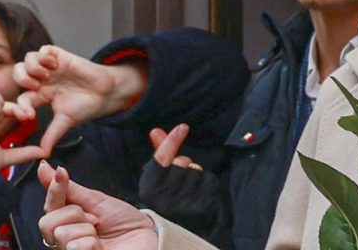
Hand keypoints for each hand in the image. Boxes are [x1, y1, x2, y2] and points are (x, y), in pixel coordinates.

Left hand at [6, 45, 147, 151]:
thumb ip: (52, 135)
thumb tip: (42, 154)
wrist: (106, 93)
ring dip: (31, 69)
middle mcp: (42, 81)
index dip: (18, 107)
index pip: (20, 98)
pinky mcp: (60, 57)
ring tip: (46, 77)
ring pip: (26, 60)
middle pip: (18, 75)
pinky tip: (54, 65)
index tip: (28, 115)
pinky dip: (43, 56)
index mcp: (40, 96)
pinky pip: (43, 50)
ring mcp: (50, 68)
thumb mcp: (65, 121)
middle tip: (36, 89)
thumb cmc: (87, 106)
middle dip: (21, 81)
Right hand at [38, 161, 158, 249]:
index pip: (49, 205)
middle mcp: (63, 240)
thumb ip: (69, 188)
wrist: (147, 237)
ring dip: (87, 230)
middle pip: (47, 222)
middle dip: (75, 214)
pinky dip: (90, 244)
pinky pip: (73, 247)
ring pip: (61, 234)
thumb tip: (44, 167)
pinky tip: (100, 247)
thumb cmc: (123, 221)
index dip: (54, 188)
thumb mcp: (96, 200)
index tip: (61, 173)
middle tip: (96, 220)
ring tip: (100, 235)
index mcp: (67, 222)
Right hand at [140, 124, 220, 238]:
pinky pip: (210, 179)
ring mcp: (183, 205)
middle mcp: (163, 199)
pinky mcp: (202, 208)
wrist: (186, 231)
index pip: (161, 158)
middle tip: (180, 179)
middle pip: (181, 162)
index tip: (183, 127)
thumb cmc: (171, 199)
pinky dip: (208, 182)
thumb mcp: (159, 179)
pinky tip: (201, 193)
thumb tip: (156, 130)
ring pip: (196, 170)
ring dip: (196, 175)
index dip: (172, 140)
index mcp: (148, 191)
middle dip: (184, 165)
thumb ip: (160, 154)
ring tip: (190, 188)